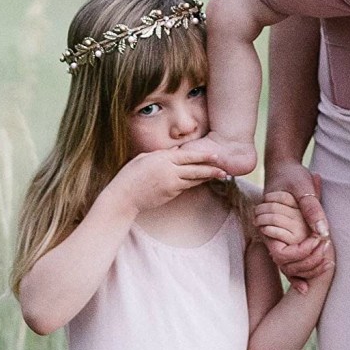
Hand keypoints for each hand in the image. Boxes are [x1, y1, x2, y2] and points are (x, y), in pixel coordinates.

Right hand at [109, 145, 226, 213]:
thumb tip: (175, 152)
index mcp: (164, 159)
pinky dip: (192, 184)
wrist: (124, 197)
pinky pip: (184, 187)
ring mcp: (171, 185)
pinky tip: (200, 181)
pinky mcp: (170, 195)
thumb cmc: (130, 174)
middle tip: (225, 170)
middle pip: (195, 170)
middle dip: (211, 170)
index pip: (189, 156)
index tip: (216, 156)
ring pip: (192, 180)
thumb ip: (162, 155)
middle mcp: (170, 172)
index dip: (204, 156)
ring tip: (219, 176)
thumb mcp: (145, 158)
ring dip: (206, 178)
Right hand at [262, 163, 331, 292]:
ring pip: (289, 269)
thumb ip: (312, 208)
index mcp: (270, 224)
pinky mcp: (286, 242)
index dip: (302, 253)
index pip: (282, 254)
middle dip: (309, 263)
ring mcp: (278, 241)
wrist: (284, 169)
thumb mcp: (303, 187)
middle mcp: (272, 237)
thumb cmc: (292, 176)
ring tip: (329, 262)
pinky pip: (290, 264)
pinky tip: (308, 287)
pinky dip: (300, 275)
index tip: (319, 240)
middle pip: (286, 265)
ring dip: (309, 270)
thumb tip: (323, 231)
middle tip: (328, 249)